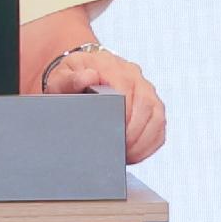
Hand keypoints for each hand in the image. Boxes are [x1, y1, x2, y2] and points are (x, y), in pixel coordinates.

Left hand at [42, 46, 165, 164]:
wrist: (78, 75)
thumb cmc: (69, 79)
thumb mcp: (61, 78)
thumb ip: (70, 79)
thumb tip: (88, 77)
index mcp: (111, 66)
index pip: (126, 88)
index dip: (123, 114)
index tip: (113, 133)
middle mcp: (133, 74)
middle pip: (145, 103)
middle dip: (134, 132)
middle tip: (119, 150)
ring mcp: (145, 89)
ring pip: (157, 115)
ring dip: (144, 140)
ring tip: (126, 155)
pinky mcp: (151, 104)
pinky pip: (159, 125)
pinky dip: (150, 143)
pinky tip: (136, 154)